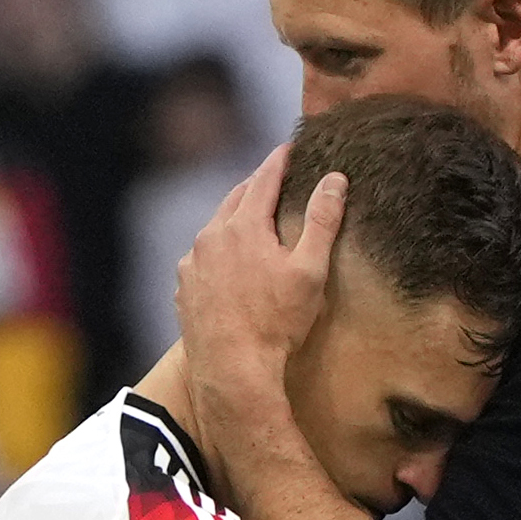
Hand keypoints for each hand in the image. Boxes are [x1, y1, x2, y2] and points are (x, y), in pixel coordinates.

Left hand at [174, 144, 339, 385]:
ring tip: (252, 222)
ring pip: (215, 229)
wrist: (233, 372)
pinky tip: (229, 264)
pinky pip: (202, 259)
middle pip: (236, 199)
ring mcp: (192, 263)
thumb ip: (322, 221)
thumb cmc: (277, 323)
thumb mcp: (310, 270)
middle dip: (256, 186)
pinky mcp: (184, 289)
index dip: (280, 161)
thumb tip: (335, 179)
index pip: (264, 179)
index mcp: (243, 225)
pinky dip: (218, 253)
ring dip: (234, 221)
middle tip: (273, 179)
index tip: (290, 147)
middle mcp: (211, 236)